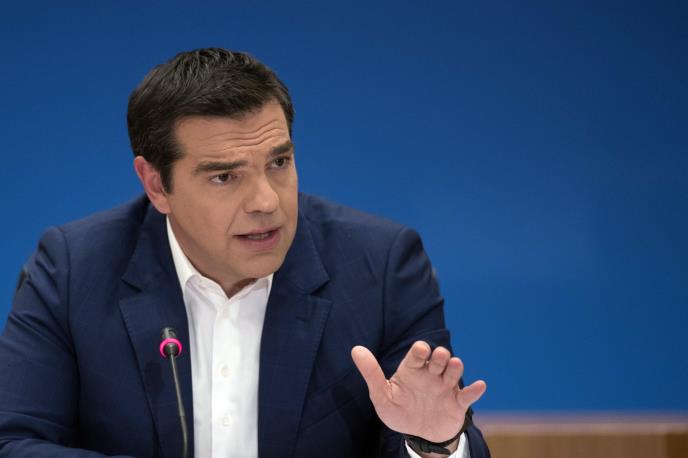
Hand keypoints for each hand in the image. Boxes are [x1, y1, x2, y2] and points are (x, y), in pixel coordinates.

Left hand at [351, 341, 485, 443]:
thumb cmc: (398, 411)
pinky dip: (475, 390)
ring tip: (455, 365)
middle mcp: (430, 374)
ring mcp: (445, 387)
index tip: (421, 351)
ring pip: (454, 372)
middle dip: (439, 356)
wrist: (418, 435)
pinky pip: (468, 395)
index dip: (420, 350)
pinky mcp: (457, 403)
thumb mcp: (382, 395)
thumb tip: (355, 349)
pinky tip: (480, 385)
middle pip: (438, 358)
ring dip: (455, 367)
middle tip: (438, 358)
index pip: (417, 353)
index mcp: (412, 370)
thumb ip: (371, 373)